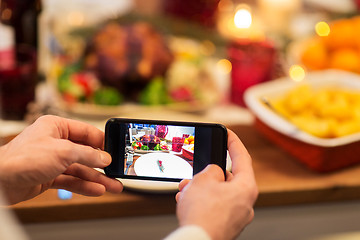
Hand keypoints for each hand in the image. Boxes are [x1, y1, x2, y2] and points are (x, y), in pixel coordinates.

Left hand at [0, 115, 122, 203]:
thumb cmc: (22, 159)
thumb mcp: (63, 152)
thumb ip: (87, 154)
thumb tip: (105, 158)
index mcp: (57, 127)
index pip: (86, 132)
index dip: (102, 143)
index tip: (115, 152)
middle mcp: (55, 142)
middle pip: (85, 153)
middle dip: (102, 164)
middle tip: (116, 171)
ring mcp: (52, 160)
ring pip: (80, 169)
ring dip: (96, 178)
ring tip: (113, 186)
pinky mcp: (49, 176)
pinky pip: (71, 180)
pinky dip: (84, 185)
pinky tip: (97, 190)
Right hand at [175, 129, 257, 239]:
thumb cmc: (203, 214)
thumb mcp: (203, 180)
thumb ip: (211, 170)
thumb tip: (214, 173)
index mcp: (246, 188)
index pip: (242, 157)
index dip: (233, 142)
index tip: (227, 133)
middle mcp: (246, 203)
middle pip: (228, 178)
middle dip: (208, 174)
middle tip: (195, 173)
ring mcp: (236, 217)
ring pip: (218, 194)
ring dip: (201, 189)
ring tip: (186, 190)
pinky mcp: (226, 226)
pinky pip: (214, 207)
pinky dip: (202, 202)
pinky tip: (188, 202)